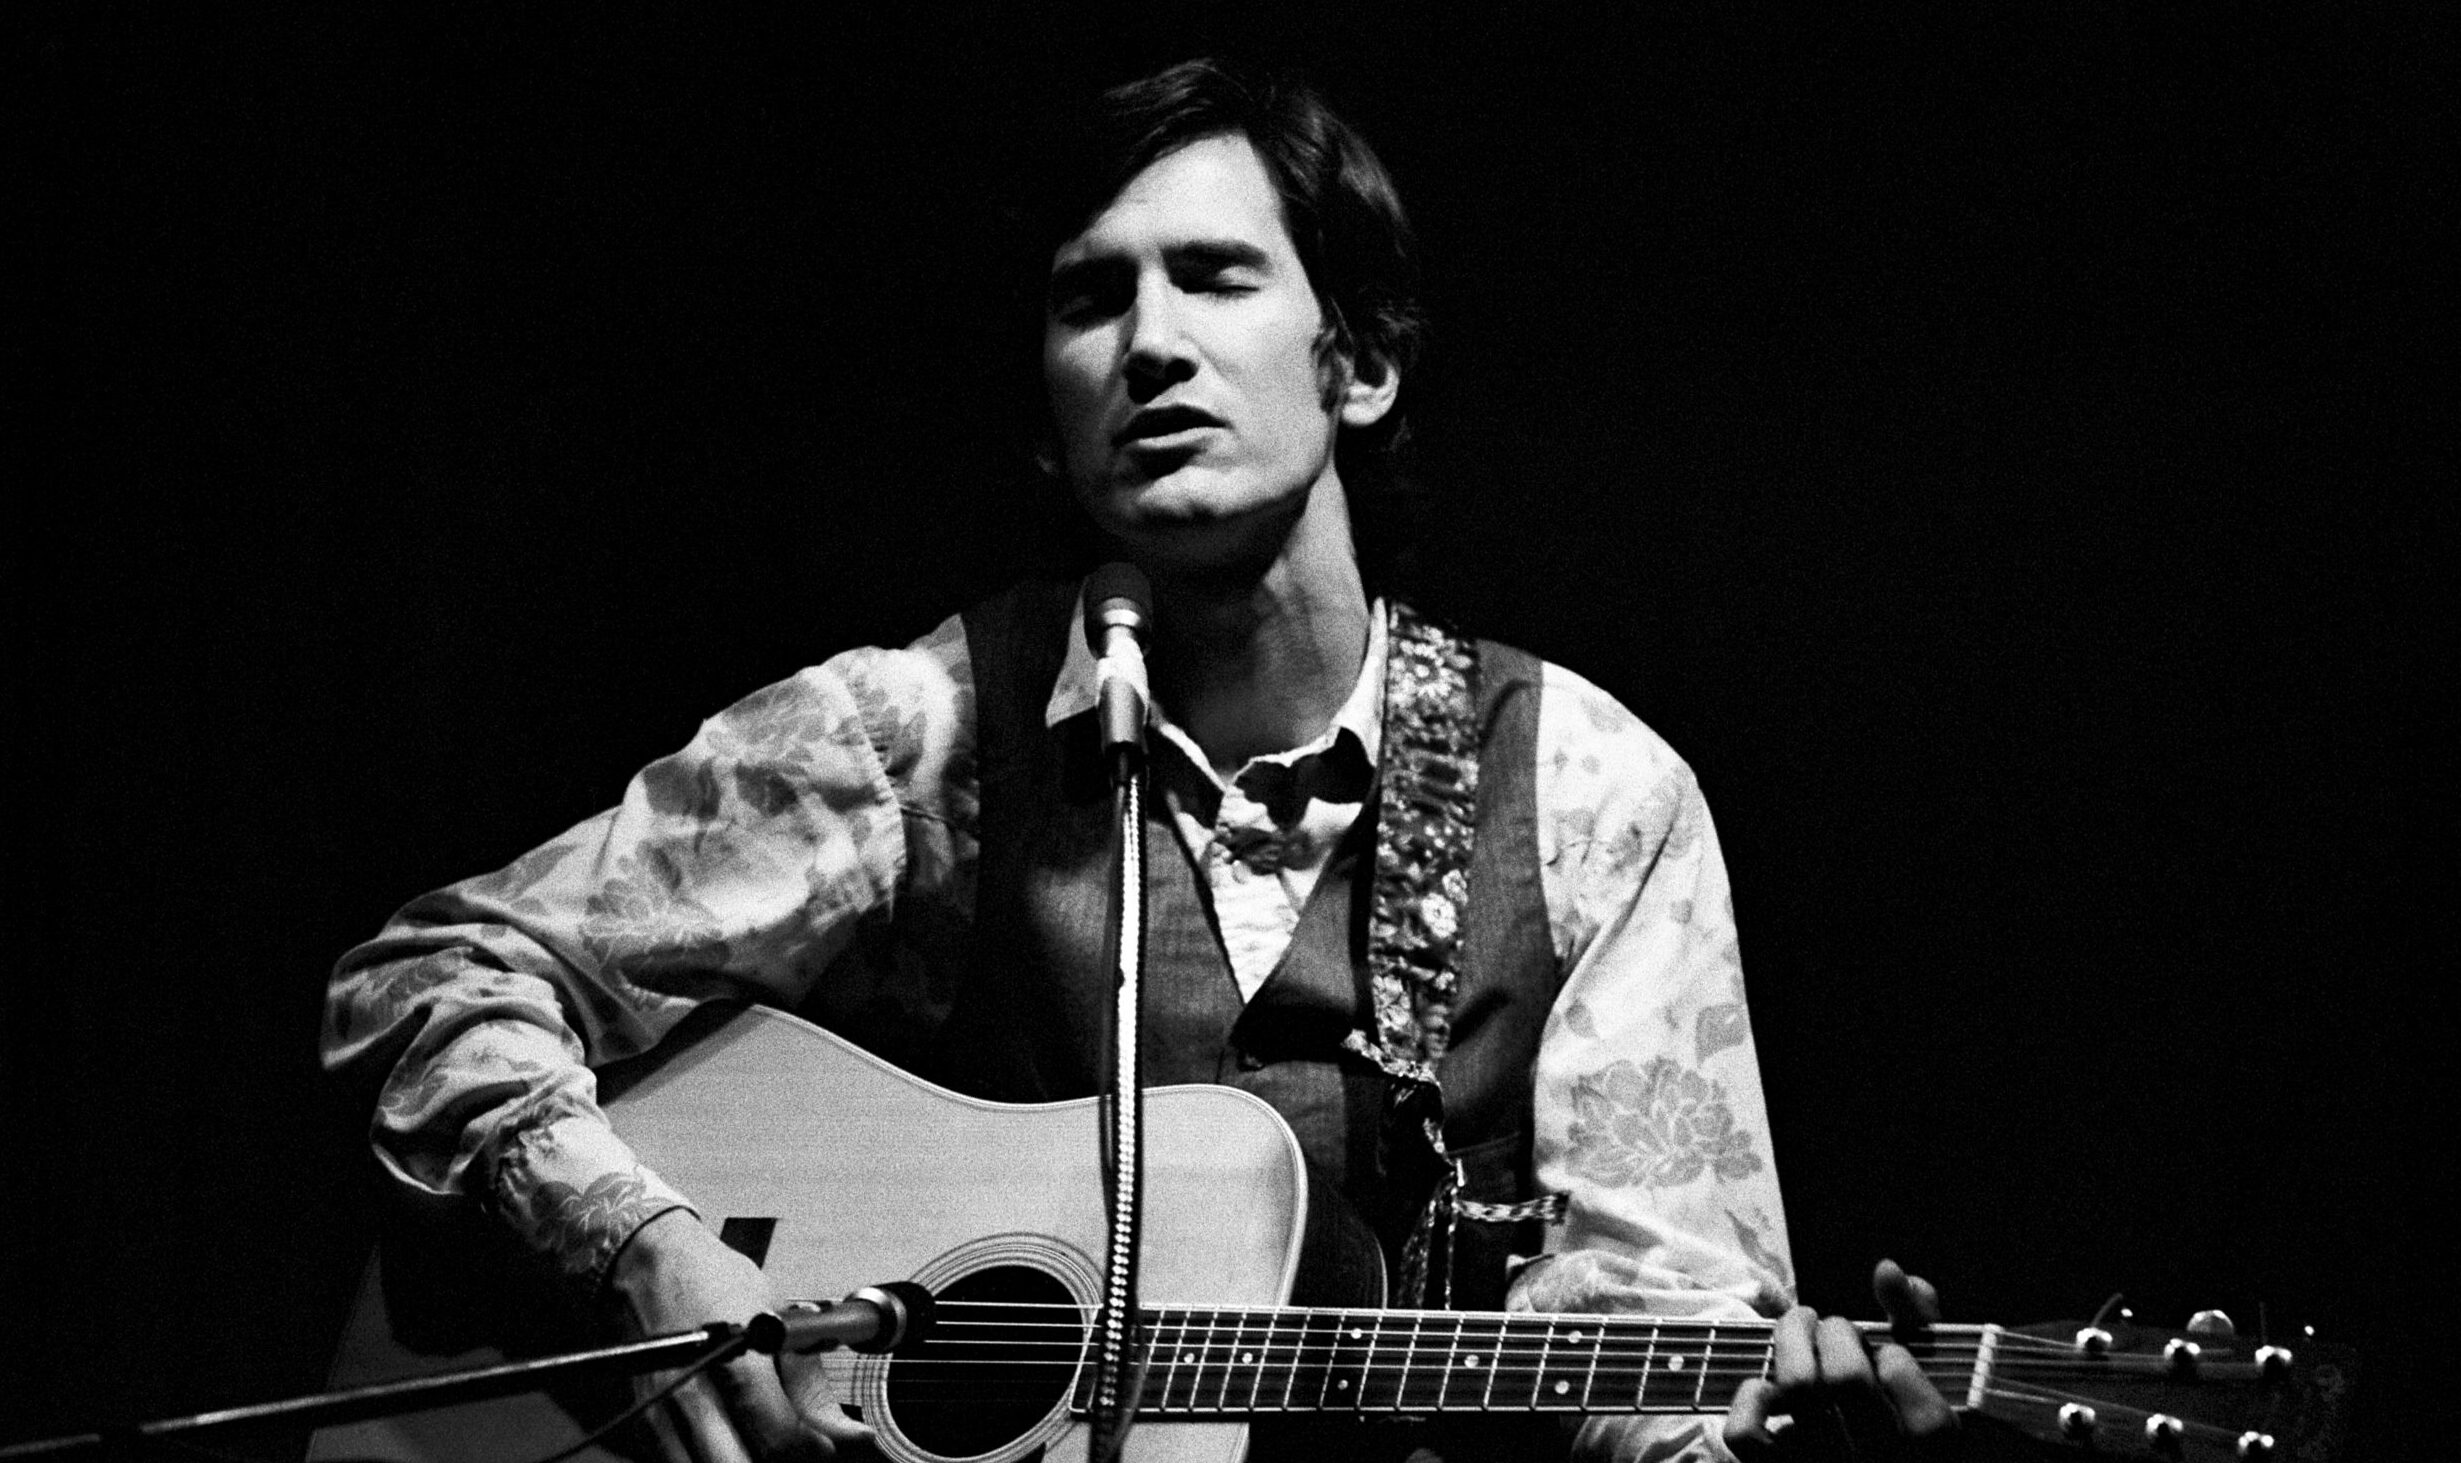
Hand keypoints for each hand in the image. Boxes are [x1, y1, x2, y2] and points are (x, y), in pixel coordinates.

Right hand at [607, 1209, 872, 1461]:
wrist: (647, 1265)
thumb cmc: (712, 1282)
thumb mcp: (778, 1319)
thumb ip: (810, 1386)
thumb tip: (849, 1436)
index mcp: (733, 1358)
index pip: (775, 1433)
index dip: (807, 1449)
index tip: (823, 1447)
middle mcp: (690, 1390)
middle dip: (772, 1460)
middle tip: (790, 1445)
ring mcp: (658, 1411)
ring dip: (739, 1460)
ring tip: (756, 1439)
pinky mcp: (641, 1423)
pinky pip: (679, 1461)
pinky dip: (707, 1458)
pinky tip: (726, 1437)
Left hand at [1722, 1260, 1956, 1460]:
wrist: (1867, 1462)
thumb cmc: (1901, 1416)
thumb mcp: (1928, 1372)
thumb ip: (1918, 1321)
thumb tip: (1886, 1269)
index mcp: (1928, 1447)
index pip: (1910, 1391)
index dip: (1896, 1360)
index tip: (1888, 1356)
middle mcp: (1875, 1462)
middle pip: (1847, 1377)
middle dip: (1837, 1332)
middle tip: (1835, 1328)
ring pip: (1798, 1387)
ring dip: (1792, 1338)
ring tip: (1800, 1325)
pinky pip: (1747, 1434)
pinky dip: (1749, 1399)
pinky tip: (1765, 1387)